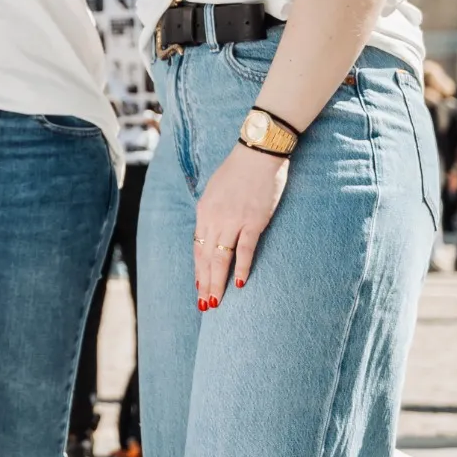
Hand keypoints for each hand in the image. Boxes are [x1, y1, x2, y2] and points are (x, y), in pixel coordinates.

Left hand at [193, 143, 287, 306]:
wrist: (258, 153)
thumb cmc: (238, 170)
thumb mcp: (216, 190)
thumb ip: (212, 212)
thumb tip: (211, 232)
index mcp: (204, 211)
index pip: (198, 247)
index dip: (198, 270)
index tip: (198, 287)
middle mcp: (214, 218)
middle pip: (206, 257)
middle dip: (204, 283)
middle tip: (204, 304)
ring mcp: (234, 220)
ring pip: (221, 257)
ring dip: (217, 281)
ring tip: (216, 301)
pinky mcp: (253, 221)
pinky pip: (245, 249)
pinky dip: (242, 267)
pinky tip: (239, 282)